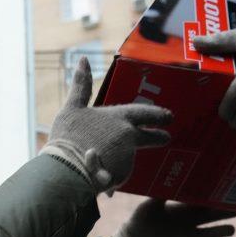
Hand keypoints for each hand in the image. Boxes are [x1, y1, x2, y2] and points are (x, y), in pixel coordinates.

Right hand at [44, 57, 172, 193]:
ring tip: (109, 161)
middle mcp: (129, 137)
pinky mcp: (122, 176)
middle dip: (159, 136)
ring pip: (130, 157)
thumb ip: (81, 85)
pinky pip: (117, 175)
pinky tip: (99, 178)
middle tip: (166, 137)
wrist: (65, 171)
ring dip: (124, 159)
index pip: (146, 114)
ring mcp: (128, 158)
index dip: (158, 115)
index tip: (169, 117)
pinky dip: (111, 176)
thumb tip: (82, 58)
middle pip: (151, 137)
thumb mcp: (71, 108)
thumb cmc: (67, 138)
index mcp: (120, 117)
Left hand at [112, 199, 235, 236]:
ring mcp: (189, 234)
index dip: (214, 197)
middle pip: (212, 215)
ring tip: (232, 229)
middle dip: (224, 212)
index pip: (202, 200)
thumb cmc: (140, 220)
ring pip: (211, 231)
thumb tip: (170, 178)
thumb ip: (162, 193)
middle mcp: (188, 220)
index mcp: (181, 207)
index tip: (226, 191)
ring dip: (221, 230)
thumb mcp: (151, 204)